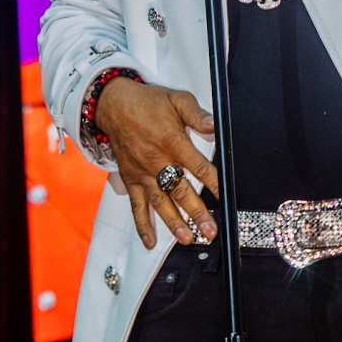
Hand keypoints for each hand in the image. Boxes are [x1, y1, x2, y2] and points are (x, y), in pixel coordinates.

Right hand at [95, 79, 219, 248]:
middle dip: (197, 212)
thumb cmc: (148, 103)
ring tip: (187, 238)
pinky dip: (142, 224)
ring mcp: (143, 173)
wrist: (115, 105)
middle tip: (210, 230)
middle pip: (180, 190)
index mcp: (173, 142)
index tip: (226, 197)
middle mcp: (157, 161)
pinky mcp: (131, 179)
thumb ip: (198, 115)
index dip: (213, 183)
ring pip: (160, 202)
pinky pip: (136, 205)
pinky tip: (150, 240)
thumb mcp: (178, 100)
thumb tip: (215, 125)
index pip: (198, 167)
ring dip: (173, 222)